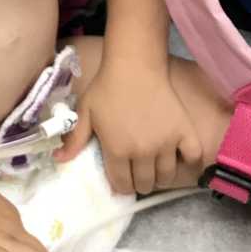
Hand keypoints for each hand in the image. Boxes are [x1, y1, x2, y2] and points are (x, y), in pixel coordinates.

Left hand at [53, 63, 202, 194]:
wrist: (134, 65)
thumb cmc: (106, 87)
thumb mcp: (85, 112)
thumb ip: (75, 140)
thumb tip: (59, 159)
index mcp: (117, 150)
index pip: (122, 185)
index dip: (121, 186)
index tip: (122, 181)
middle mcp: (143, 152)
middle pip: (145, 184)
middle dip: (139, 183)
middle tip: (138, 174)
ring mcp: (166, 143)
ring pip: (167, 176)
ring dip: (160, 176)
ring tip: (155, 169)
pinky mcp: (184, 132)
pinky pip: (192, 157)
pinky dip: (188, 162)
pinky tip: (178, 157)